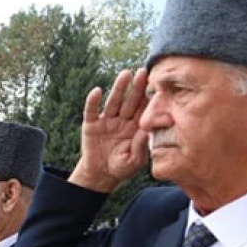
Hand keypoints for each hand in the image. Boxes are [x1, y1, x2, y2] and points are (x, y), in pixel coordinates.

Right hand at [68, 68, 150, 192]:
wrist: (100, 175)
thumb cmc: (121, 168)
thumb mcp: (134, 160)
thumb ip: (141, 145)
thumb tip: (149, 130)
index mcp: (135, 127)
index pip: (142, 109)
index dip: (148, 97)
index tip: (156, 84)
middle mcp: (121, 120)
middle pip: (129, 101)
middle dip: (136, 87)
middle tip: (142, 72)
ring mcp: (106, 121)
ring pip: (113, 102)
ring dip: (118, 88)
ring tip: (125, 75)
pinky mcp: (91, 125)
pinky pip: (92, 111)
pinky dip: (93, 102)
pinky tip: (97, 91)